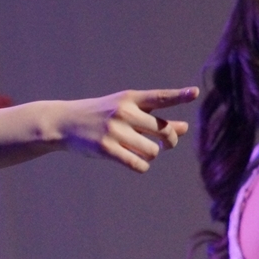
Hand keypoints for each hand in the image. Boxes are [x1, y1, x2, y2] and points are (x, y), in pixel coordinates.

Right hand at [59, 88, 198, 171]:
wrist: (64, 122)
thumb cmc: (99, 116)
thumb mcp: (124, 111)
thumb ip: (152, 118)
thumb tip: (184, 128)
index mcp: (129, 98)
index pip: (158, 97)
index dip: (178, 95)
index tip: (195, 92)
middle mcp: (122, 112)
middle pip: (163, 131)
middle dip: (170, 140)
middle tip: (166, 144)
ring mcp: (114, 130)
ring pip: (152, 151)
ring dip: (151, 154)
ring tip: (140, 151)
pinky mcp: (105, 148)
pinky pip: (138, 164)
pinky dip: (142, 166)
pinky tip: (136, 162)